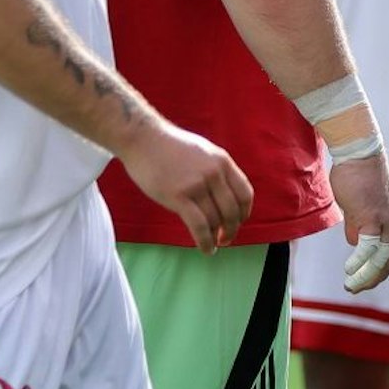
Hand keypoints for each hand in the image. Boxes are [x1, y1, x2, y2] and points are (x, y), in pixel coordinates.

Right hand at [120, 122, 253, 254]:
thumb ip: (216, 171)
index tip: (238, 222)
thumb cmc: (169, 146)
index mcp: (222, 161)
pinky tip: (206, 249)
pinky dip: (206, 242)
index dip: (244, 213)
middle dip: (231, 229)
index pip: (245, 193)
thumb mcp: (203, 152)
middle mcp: (214, 173)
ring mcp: (197, 185)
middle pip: (232, 211)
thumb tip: (224, 196)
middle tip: (226, 238)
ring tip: (213, 244)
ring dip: (216, 237)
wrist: (143, 138)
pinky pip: (199, 227)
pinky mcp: (179, 197)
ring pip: (215, 220)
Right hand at [328, 152, 388, 290]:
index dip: (378, 271)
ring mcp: (386, 222)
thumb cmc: (357, 174)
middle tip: (355, 289)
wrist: (359, 152)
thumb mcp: (360, 205)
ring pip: (378, 259)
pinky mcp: (372, 218)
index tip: (364, 280)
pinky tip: (349, 270)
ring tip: (350, 285)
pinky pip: (366, 248)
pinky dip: (358, 263)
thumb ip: (359, 223)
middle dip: (371, 279)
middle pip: (387, 261)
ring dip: (364, 276)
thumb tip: (354, 242)